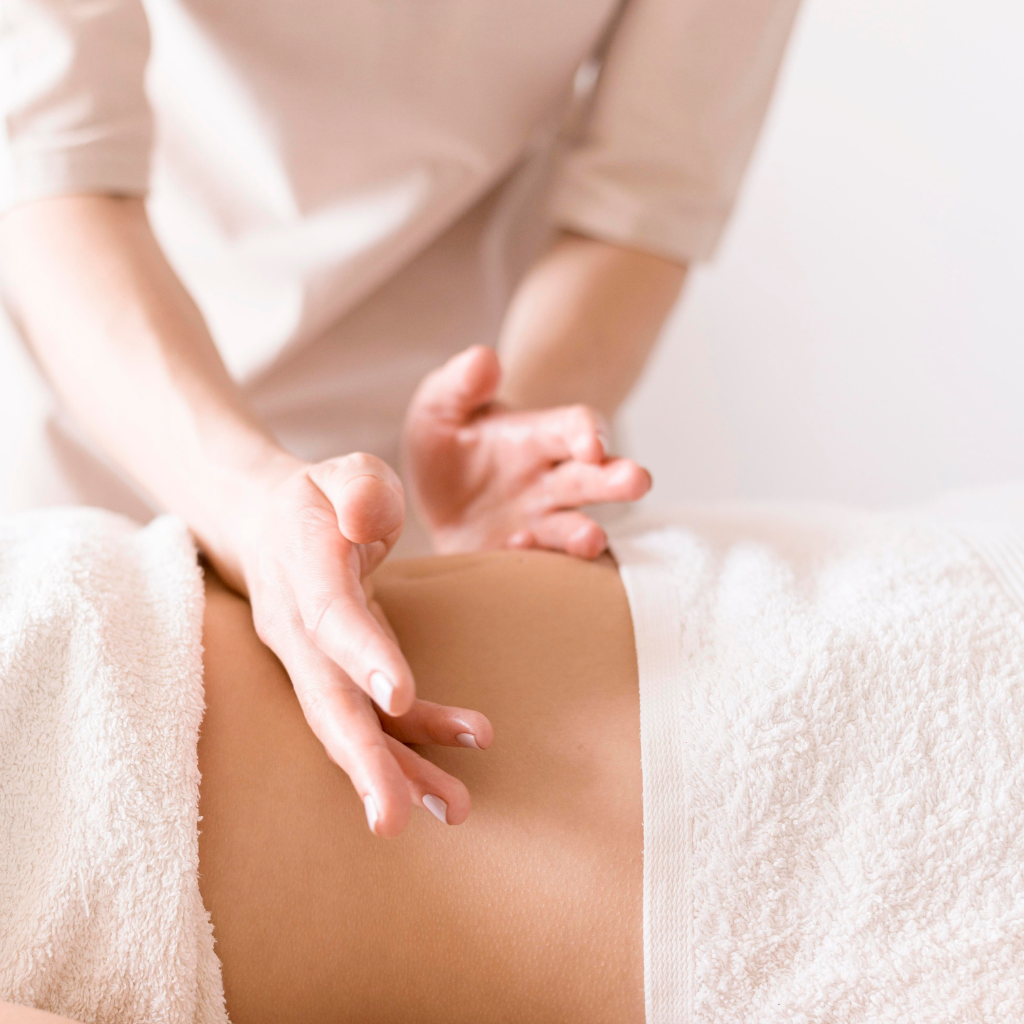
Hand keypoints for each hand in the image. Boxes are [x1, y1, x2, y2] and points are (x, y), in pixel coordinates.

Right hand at [229, 453, 492, 837]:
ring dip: (394, 771)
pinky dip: (417, 737)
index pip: (329, 615)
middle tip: (394, 818)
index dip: (361, 656)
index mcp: (303, 568)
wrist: (269, 526)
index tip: (396, 696)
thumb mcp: (343, 471)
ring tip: (454, 809)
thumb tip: (367, 518)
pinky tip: (466, 745)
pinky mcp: (335, 674)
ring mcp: (312, 659)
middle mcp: (299, 626)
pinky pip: (371, 714)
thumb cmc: (321, 497)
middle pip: (325, 699)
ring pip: (345, 724)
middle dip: (361, 759)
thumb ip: (358, 488)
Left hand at [403, 346, 651, 556]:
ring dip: (587, 533)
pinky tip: (519, 549)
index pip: (575, 427)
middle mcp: (551, 481)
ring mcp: (541, 523)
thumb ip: (459, 385)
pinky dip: (537, 561)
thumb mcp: (440, 406)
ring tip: (590, 539)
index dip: (587, 432)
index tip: (590, 443)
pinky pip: (540, 563)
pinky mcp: (523, 558)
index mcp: (539, 437)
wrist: (435, 499)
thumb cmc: (448, 443)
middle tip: (638, 481)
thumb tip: (483, 359)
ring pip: (576, 527)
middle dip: (617, 479)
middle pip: (595, 477)